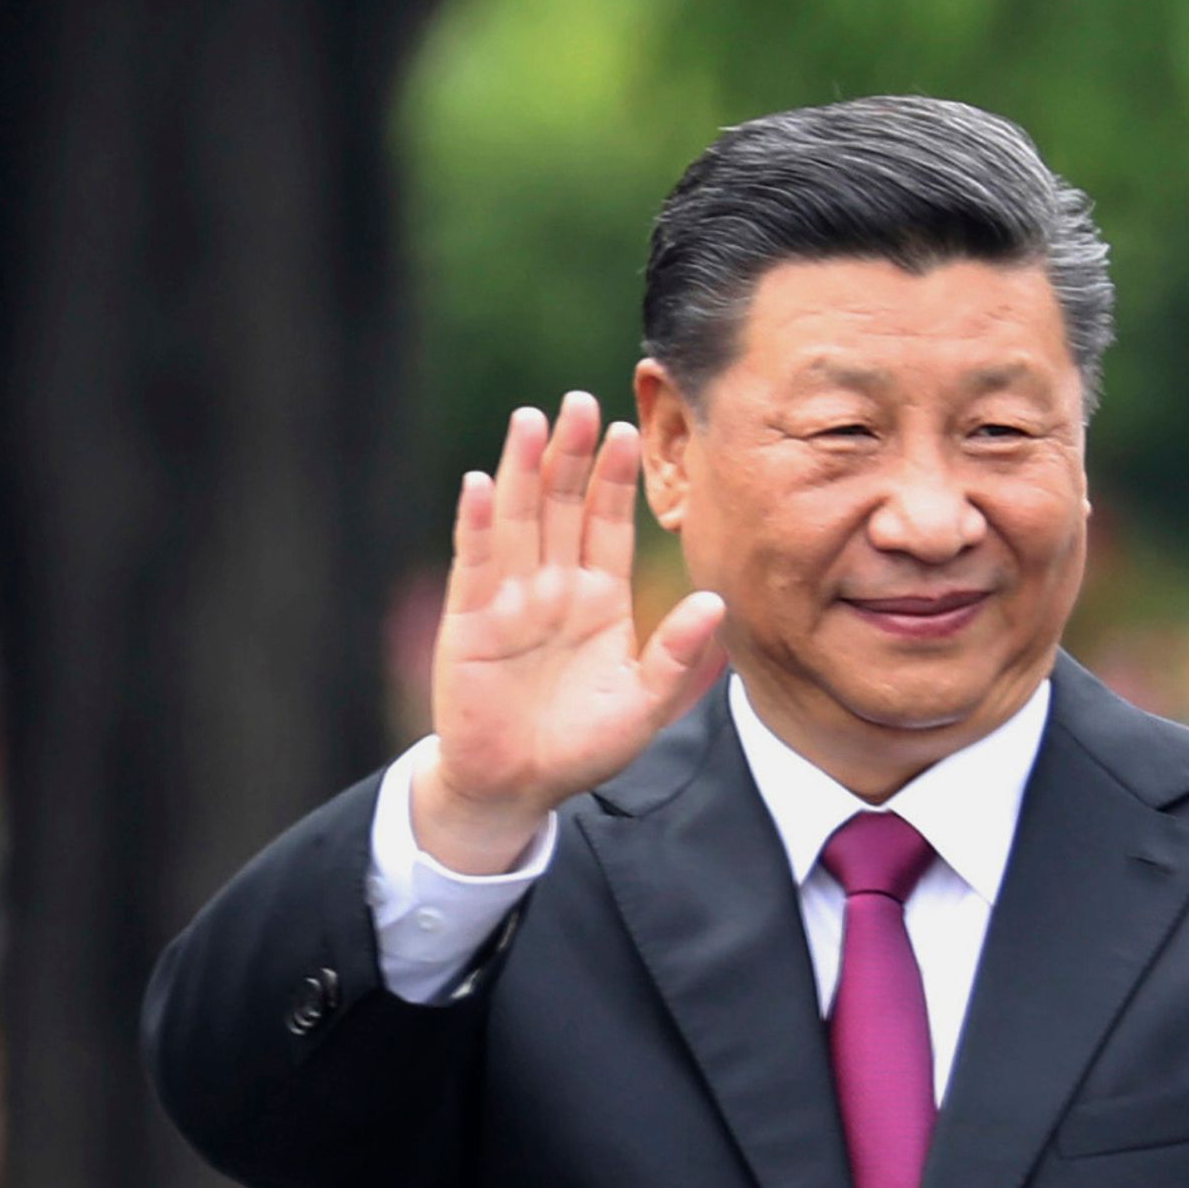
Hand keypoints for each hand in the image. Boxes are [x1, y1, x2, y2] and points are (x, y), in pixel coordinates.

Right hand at [414, 390, 729, 873]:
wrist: (519, 786)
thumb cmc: (582, 745)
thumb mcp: (644, 703)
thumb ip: (677, 655)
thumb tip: (717, 603)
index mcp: (598, 599)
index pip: (608, 524)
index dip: (616, 479)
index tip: (630, 429)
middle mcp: (553, 586)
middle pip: (563, 506)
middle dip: (573, 455)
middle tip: (583, 401)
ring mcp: (509, 598)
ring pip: (519, 519)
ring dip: (524, 470)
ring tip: (533, 419)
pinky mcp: (471, 621)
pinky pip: (476, 563)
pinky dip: (477, 524)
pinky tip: (481, 483)